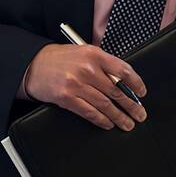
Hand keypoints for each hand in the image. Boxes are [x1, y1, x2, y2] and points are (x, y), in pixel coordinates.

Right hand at [23, 43, 146, 129]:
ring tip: (128, 124)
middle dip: (131, 105)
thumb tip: (124, 82)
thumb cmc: (60, 59)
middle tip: (140, 114)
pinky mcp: (66, 98)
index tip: (142, 93)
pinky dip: (102, 120)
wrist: (34, 65)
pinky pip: (89, 112)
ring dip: (119, 117)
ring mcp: (76, 84)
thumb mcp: (84, 53)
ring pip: (105, 104)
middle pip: (116, 91)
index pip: (123, 70)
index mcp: (94, 54)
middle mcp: (87, 69)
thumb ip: (103, 64)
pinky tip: (109, 124)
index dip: (136, 84)